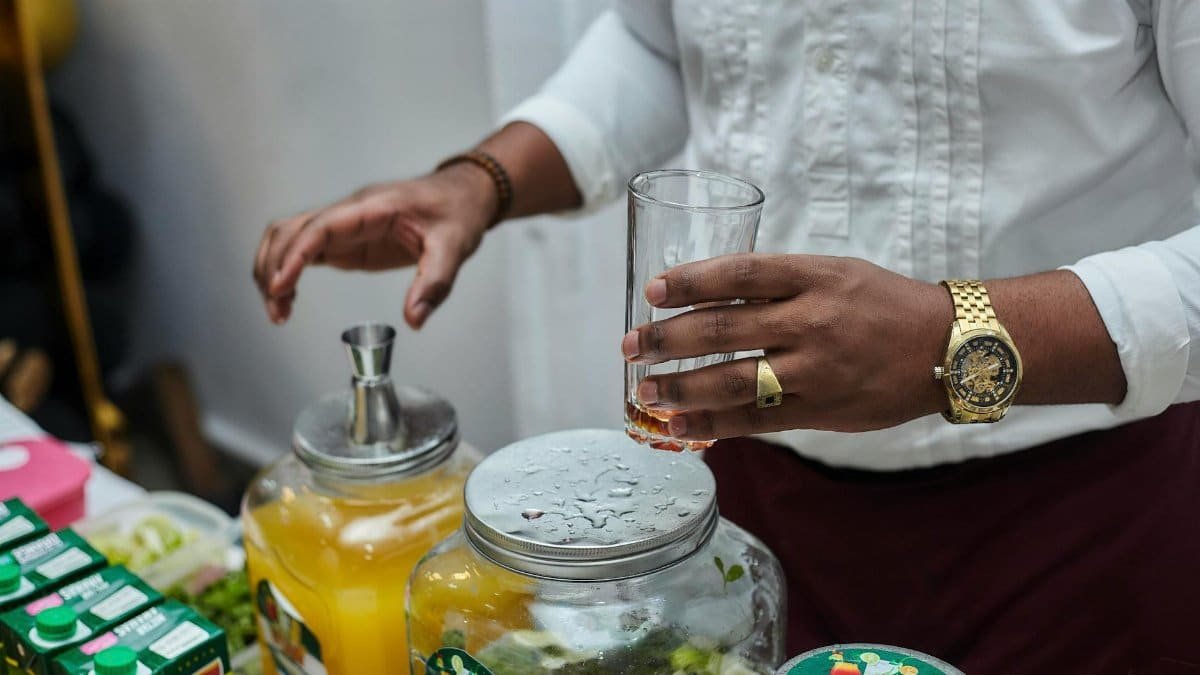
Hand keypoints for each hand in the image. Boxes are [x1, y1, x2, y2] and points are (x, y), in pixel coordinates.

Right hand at [252, 162, 496, 327]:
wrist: (464, 194)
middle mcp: (350, 213)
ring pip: (289, 237)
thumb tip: (414, 319)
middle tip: (277, 311)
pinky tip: (287, 298)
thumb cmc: (457, 211)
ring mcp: (344, 225)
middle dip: (275, 268)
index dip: (296, 255)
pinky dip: (288, 272)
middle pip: (292, 231)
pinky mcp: (346, 239)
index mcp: (372, 208)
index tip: (280, 285)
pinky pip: (304, 249)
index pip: (321, 226)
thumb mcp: (454, 247)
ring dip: (273, 268)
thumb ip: (434, 284)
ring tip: (277, 310)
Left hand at [621, 254, 953, 438]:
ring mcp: (816, 370)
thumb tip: (707, 297)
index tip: (652, 291)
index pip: (738, 275)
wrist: (947, 347)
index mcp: (814, 277)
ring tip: (645, 390)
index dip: (690, 282)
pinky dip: (714, 424)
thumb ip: (778, 283)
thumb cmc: (882, 304)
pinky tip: (680, 425)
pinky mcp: (821, 410)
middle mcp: (812, 321)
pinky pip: (757, 420)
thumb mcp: (834, 272)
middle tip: (630, 345)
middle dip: (667, 339)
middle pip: (724, 330)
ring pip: (735, 381)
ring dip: (681, 388)